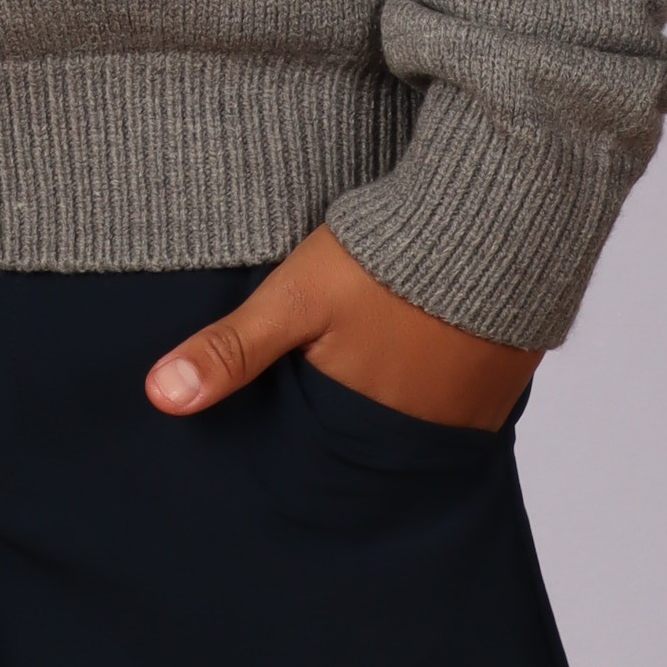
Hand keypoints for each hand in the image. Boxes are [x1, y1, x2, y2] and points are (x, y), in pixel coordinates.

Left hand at [146, 225, 538, 430]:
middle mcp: (427, 432)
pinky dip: (444, 377)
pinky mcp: (508, 376)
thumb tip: (159, 398)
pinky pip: (466, 394)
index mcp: (369, 424)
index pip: (325, 452)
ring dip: (401, 397)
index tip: (291, 414)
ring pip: (421, 417)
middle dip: (351, 420)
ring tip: (381, 361)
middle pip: (374, 438)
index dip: (305, 434)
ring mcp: (475, 408)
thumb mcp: (294, 298)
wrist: (497, 213)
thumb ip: (231, 350)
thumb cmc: (387, 260)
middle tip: (335, 384)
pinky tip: (428, 341)